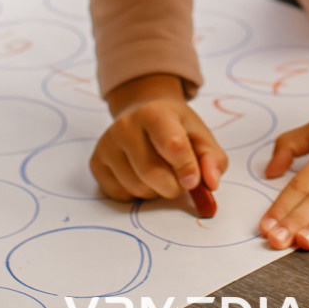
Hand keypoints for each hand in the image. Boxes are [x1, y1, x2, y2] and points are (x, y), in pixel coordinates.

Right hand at [91, 74, 226, 209]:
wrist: (144, 112)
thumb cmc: (176, 127)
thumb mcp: (199, 134)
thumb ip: (212, 158)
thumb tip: (211, 184)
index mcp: (154, 113)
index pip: (172, 144)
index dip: (186, 168)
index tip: (194, 183)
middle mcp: (125, 126)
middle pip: (152, 173)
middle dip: (174, 187)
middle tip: (181, 182)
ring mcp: (107, 144)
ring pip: (136, 188)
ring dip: (156, 192)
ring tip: (161, 174)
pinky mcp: (96, 163)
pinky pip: (120, 195)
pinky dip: (137, 195)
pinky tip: (141, 177)